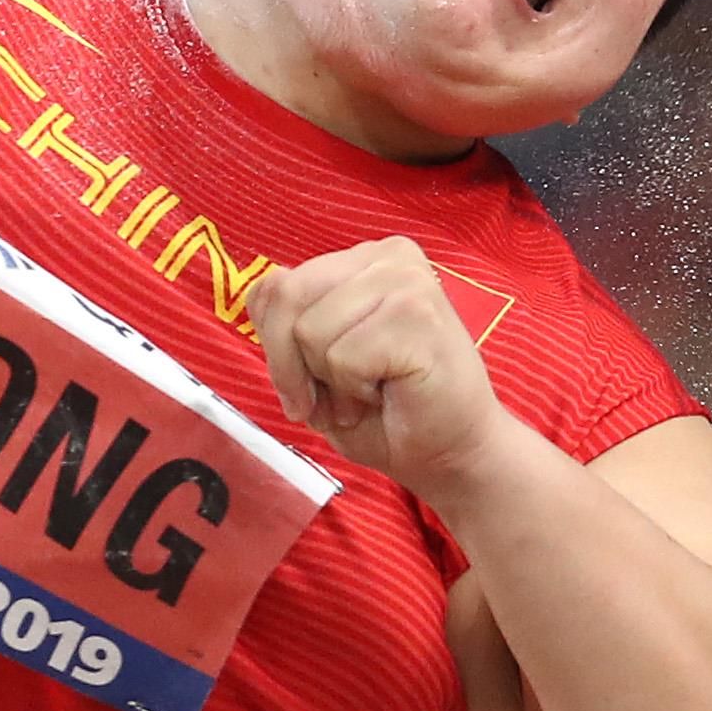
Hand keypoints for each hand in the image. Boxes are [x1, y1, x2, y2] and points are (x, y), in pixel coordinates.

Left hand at [246, 235, 505, 501]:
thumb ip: (288, 322)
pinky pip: (342, 357)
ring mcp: (406, 279)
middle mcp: (386, 256)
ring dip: (332, 383)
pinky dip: (356, 391)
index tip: (306, 389)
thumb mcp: (316, 362)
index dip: (276, 349)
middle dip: (293, 368)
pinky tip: (392, 393)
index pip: (276, 284)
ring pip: (311, 331)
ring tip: (372, 393)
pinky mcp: (418, 314)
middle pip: (286, 298)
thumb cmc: (387, 413)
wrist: (453, 455)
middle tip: (335, 400)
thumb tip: (259, 292)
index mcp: (361, 260)